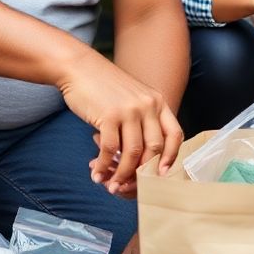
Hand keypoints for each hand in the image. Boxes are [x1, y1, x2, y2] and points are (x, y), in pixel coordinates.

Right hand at [58, 55, 182, 196]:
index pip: (174, 134)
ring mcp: (129, 110)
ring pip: (133, 153)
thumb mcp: (133, 98)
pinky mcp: (109, 115)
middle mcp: (148, 105)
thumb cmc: (104, 87)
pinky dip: (104, 166)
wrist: (79, 67)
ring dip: (121, 175)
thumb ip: (142, 121)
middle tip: (129, 186)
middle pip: (154, 149)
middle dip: (142, 173)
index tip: (161, 175)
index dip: (171, 157)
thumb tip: (140, 160)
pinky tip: (97, 173)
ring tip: (110, 185)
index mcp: (157, 101)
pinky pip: (111, 150)